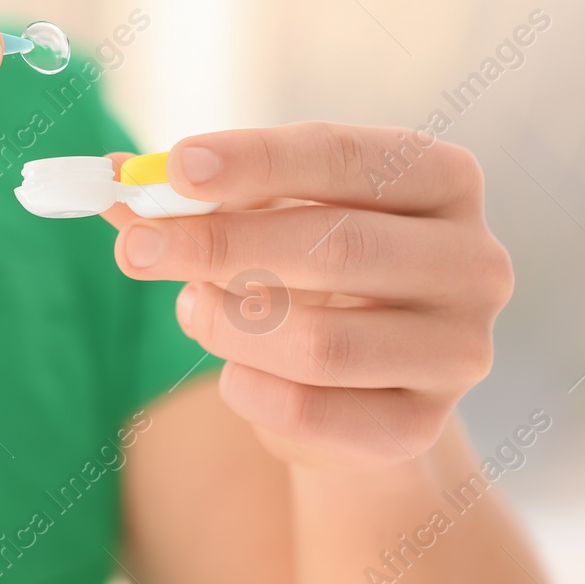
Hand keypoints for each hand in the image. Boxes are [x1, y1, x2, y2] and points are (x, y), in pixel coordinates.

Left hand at [102, 123, 511, 467]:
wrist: (360, 386)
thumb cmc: (307, 272)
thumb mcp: (263, 217)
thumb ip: (194, 196)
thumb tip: (111, 179)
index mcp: (441, 179)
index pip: (343, 155)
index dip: (253, 160)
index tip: (172, 170)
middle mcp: (473, 259)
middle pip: (333, 246)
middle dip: (218, 244)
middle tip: (135, 248)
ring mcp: (460, 350)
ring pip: (320, 340)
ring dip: (228, 323)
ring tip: (189, 307)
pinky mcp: (423, 427)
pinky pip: (312, 410)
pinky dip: (248, 389)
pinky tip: (234, 372)